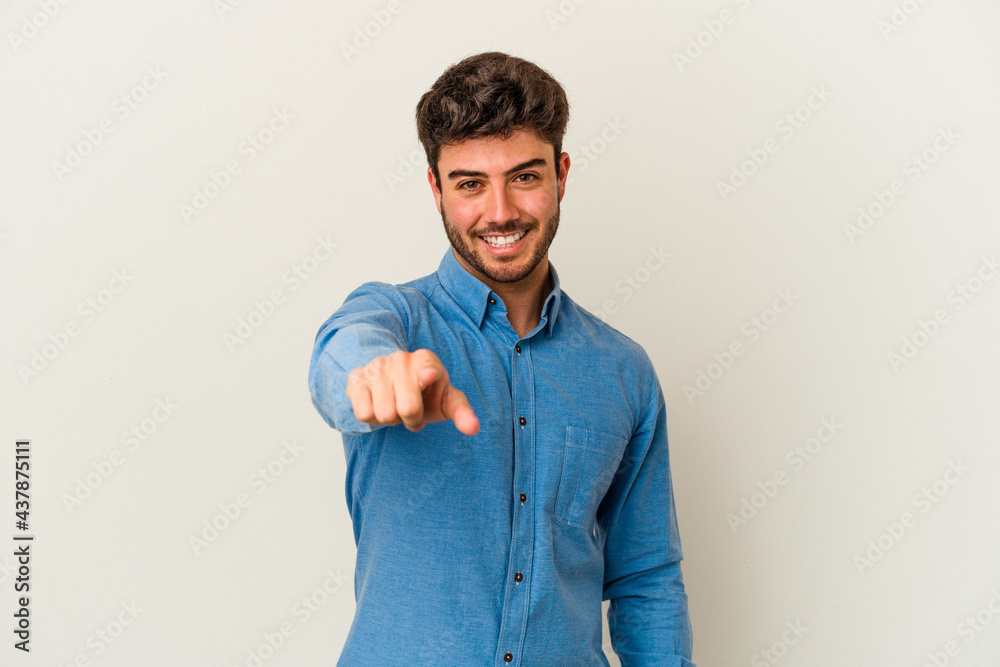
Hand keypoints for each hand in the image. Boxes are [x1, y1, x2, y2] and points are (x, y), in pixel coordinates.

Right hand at [346, 349, 479, 434]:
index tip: (429, 375)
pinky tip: (379, 406)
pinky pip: (363, 414)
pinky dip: (373, 418)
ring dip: (392, 419)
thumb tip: (473, 428)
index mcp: (426, 360)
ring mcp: (376, 367)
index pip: (427, 370)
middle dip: (412, 419)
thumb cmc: (426, 393)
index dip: (427, 376)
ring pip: (384, 414)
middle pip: (407, 409)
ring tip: (396, 407)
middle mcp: (400, 359)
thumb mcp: (446, 400)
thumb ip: (462, 413)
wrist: (393, 380)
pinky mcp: (356, 378)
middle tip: (413, 412)